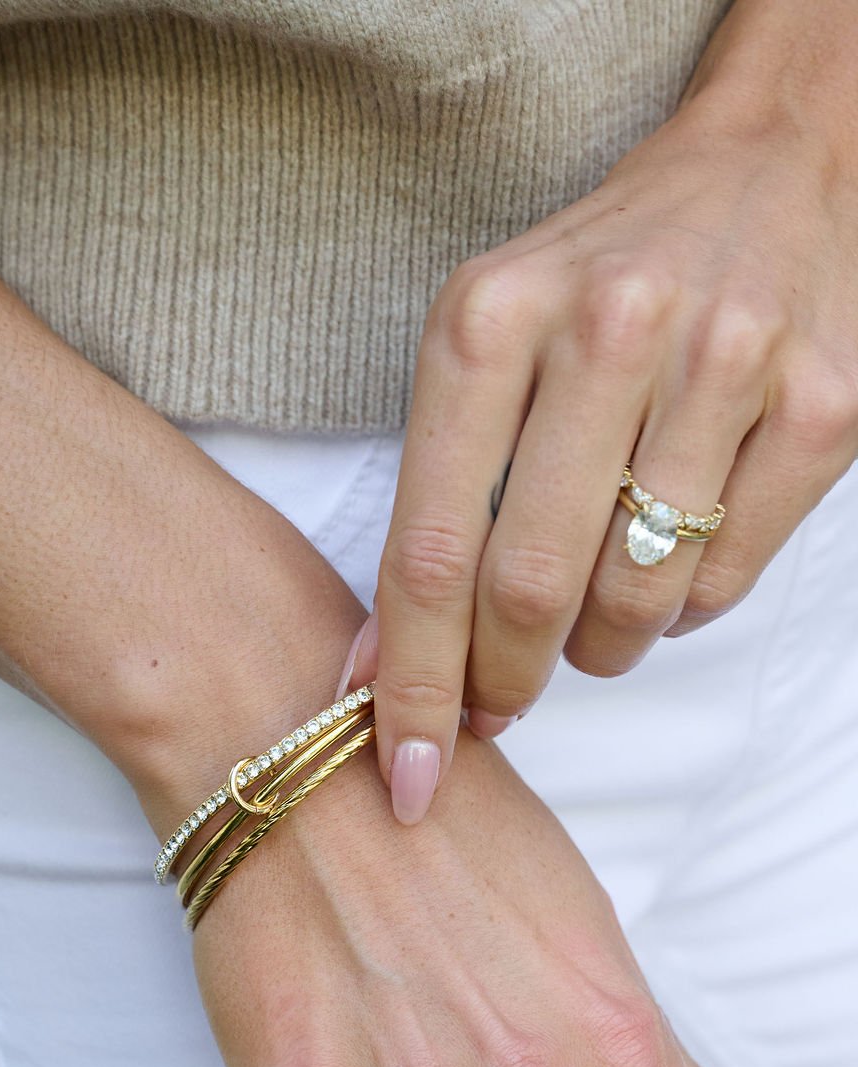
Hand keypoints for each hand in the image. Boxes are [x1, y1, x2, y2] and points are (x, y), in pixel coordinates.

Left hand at [367, 9, 857, 821]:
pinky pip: (724, 583)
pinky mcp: (821, 405)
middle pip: (529, 587)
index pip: (430, 546)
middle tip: (495, 705)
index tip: (403, 772)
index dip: (410, 682)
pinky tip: (665, 566)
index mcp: (491, 318)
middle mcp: (609, 331)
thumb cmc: (598, 282)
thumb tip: (379, 668)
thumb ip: (432, 500)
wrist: (764, 168)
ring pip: (634, 599)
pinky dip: (678, 612)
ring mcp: (727, 364)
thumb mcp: (486, 349)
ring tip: (587, 615)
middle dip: (500, 682)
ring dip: (596, 649)